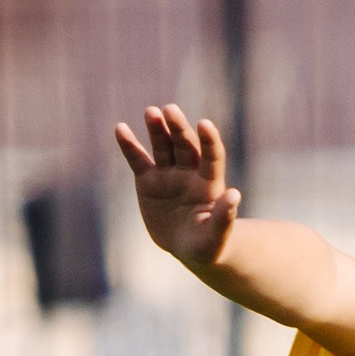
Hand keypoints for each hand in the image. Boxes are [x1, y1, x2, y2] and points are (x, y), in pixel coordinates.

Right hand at [113, 104, 241, 272]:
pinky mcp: (148, 180)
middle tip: (170, 110)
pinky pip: (137, 160)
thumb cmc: (207, 244)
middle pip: (185, 145)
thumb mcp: (215, 236)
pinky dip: (129, 145)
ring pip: (163, 146)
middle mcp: (190, 172)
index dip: (209, 140)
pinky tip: (119, 129)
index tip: (204, 124)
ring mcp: (168, 174)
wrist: (186, 245)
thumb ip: (224, 217)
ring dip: (157, 129)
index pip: (212, 156)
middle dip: (178, 128)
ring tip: (151, 112)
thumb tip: (234, 194)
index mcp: (209, 183)